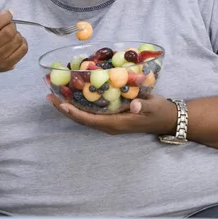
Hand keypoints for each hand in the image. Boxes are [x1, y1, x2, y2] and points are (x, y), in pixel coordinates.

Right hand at [0, 2, 27, 72]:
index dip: (5, 16)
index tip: (8, 14)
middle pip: (7, 32)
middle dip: (11, 24)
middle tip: (8, 24)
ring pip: (16, 40)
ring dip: (16, 33)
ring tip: (10, 33)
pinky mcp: (5, 66)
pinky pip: (23, 49)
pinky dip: (22, 41)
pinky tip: (15, 40)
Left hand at [47, 93, 177, 135]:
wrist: (167, 119)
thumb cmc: (159, 112)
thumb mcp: (153, 107)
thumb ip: (142, 105)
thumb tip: (133, 104)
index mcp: (115, 124)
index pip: (89, 120)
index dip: (74, 113)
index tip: (61, 104)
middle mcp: (109, 125)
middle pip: (82, 118)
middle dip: (65, 108)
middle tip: (50, 96)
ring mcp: (110, 121)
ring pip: (85, 115)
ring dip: (70, 106)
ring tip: (56, 94)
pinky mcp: (112, 116)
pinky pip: (92, 112)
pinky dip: (80, 104)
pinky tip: (74, 93)